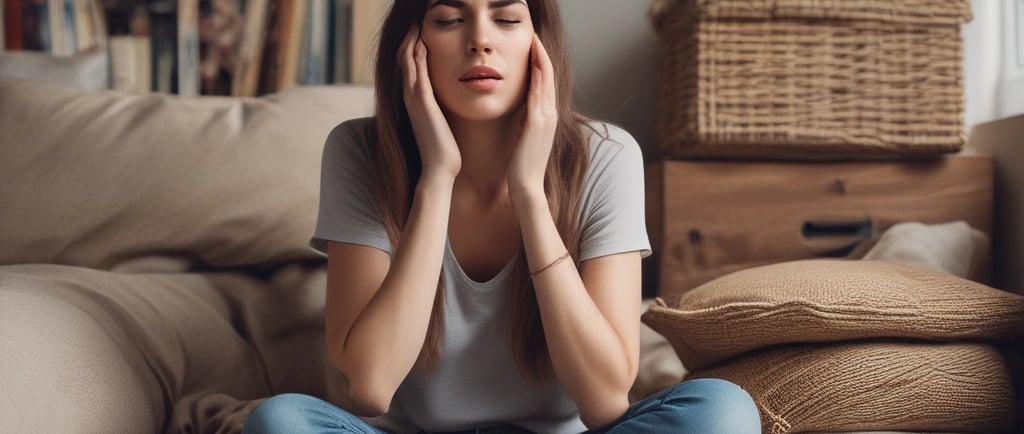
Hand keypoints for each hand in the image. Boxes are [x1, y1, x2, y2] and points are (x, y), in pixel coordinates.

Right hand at [400, 25, 460, 182]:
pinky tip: (421, 37)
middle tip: (415, 18)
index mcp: (416, 100)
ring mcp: (413, 98)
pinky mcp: (421, 102)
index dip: (413, 45)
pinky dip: (415, 52)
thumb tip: (445, 103)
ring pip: (406, 59)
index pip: (410, 64)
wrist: (440, 170)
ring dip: (410, 38)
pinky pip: (415, 70)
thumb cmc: (444, 150)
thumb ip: (439, 110)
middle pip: (404, 57)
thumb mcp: (440, 123)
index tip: (421, 28)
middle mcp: (410, 96)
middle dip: (409, 36)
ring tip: (415, 20)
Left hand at [508, 34, 557, 198]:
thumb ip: (526, 122)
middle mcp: (550, 114)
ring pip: (546, 79)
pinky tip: (532, 59)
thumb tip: (522, 110)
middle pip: (549, 76)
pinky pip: (539, 90)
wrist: (526, 187)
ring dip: (541, 57)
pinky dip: (537, 72)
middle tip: (534, 35)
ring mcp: (546, 117)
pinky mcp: (537, 122)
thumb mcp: (525, 139)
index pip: (546, 84)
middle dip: (542, 54)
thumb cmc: (521, 166)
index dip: (541, 63)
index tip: (533, 47)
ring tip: (534, 39)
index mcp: (547, 118)